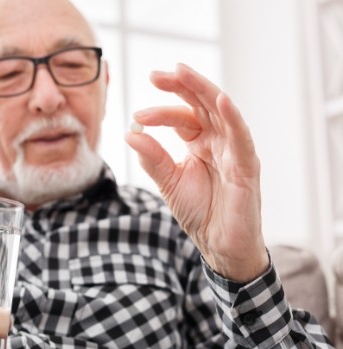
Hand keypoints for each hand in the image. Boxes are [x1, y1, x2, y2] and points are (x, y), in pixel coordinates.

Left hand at [125, 63, 268, 281]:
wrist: (219, 246)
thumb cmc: (200, 213)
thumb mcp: (169, 182)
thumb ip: (153, 159)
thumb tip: (130, 133)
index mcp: (200, 143)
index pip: (182, 118)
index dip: (160, 113)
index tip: (136, 117)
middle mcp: (219, 142)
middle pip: (202, 105)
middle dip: (181, 86)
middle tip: (156, 75)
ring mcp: (234, 151)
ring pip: (221, 112)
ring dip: (202, 91)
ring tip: (182, 73)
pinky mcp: (247, 166)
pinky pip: (241, 138)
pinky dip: (232, 118)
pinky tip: (220, 100)